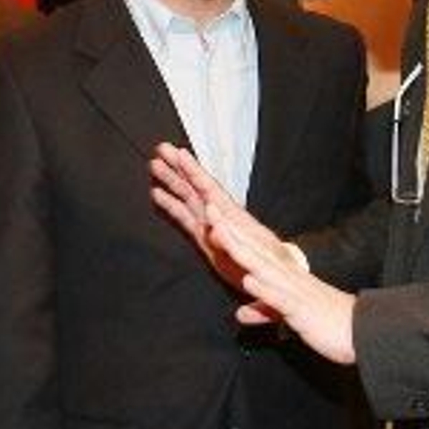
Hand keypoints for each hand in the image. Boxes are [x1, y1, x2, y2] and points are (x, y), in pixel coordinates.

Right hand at [150, 144, 297, 297]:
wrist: (273, 278)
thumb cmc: (267, 263)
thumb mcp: (248, 254)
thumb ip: (228, 240)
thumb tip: (211, 226)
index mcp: (231, 216)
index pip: (209, 188)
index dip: (194, 171)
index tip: (181, 154)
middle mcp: (219, 215)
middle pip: (195, 187)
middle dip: (178, 168)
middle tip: (161, 149)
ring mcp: (210, 224)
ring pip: (187, 198)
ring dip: (172, 182)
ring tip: (155, 166)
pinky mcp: (204, 237)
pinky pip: (184, 217)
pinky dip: (171, 205)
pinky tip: (158, 194)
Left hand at [151, 143, 358, 363]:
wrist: (361, 331)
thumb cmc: (324, 322)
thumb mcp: (287, 315)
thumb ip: (263, 310)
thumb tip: (240, 314)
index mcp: (280, 275)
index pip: (250, 248)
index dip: (228, 230)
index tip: (208, 211)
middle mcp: (285, 276)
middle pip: (251, 248)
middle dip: (228, 228)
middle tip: (206, 206)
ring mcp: (293, 290)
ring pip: (262, 266)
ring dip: (240, 249)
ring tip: (219, 232)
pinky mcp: (300, 310)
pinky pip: (280, 299)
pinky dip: (264, 289)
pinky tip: (250, 280)